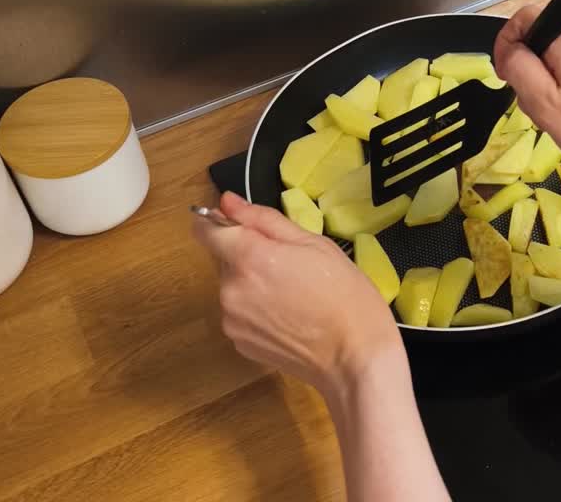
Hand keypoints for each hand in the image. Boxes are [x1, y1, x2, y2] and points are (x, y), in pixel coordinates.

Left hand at [192, 192, 402, 392]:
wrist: (354, 357)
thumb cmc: (346, 295)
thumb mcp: (315, 244)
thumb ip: (264, 220)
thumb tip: (228, 201)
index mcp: (249, 257)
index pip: (206, 230)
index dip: (221, 223)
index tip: (245, 227)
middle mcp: (230, 289)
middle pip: (224, 259)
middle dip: (249, 256)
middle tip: (293, 267)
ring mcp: (232, 320)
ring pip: (233, 287)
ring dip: (253, 285)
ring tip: (294, 296)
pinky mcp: (239, 343)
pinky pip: (240, 314)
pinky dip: (257, 311)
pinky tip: (289, 318)